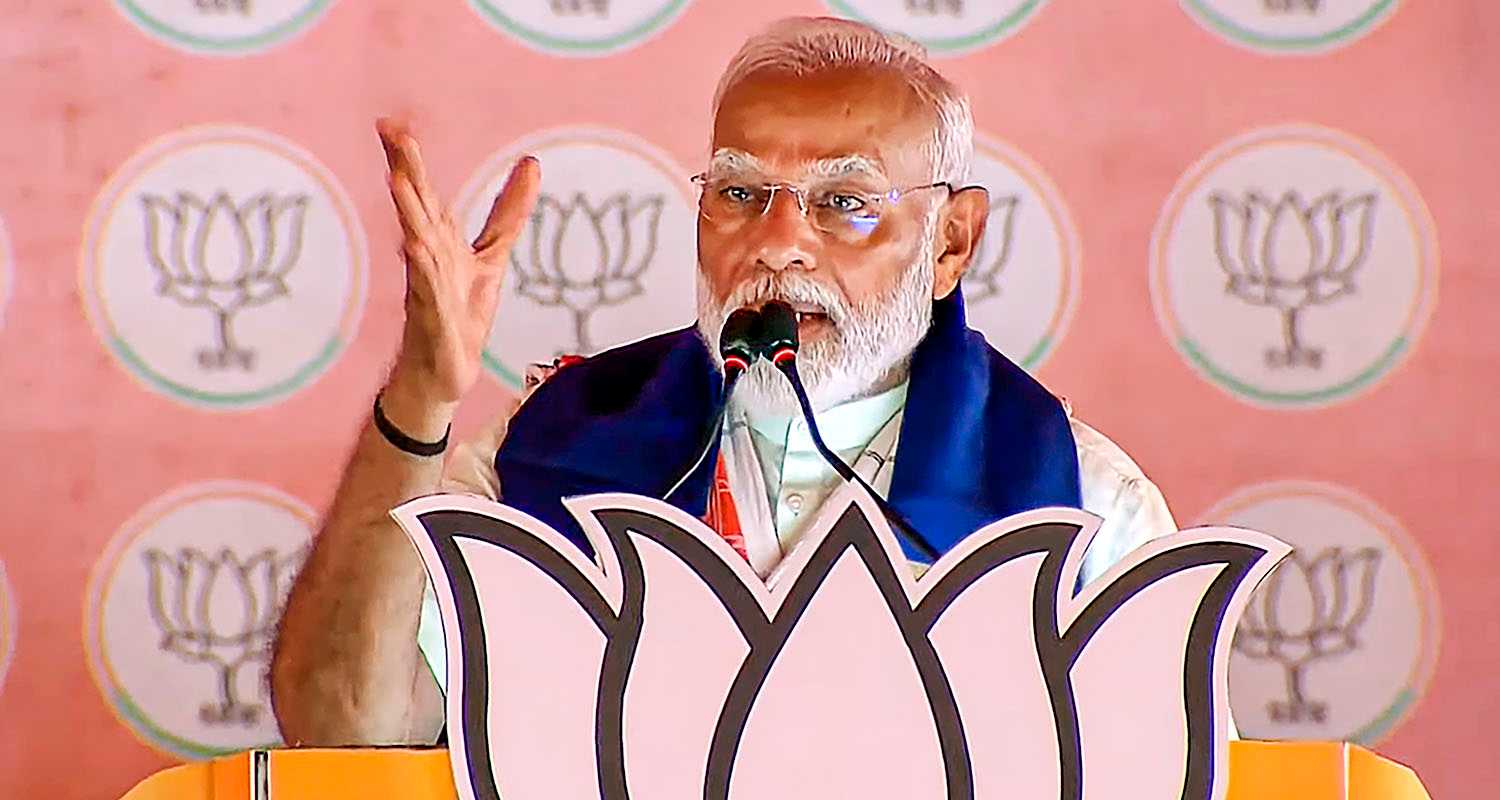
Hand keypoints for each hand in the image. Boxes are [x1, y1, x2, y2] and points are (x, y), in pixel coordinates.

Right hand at [377, 118, 540, 421]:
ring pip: (416, 244)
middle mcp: (427, 258)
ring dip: (407, 212)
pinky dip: (422, 269)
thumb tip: (531, 163)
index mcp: (439, 241)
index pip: (423, 193)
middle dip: (404, 170)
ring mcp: (427, 287)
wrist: (446, 371)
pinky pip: (427, 291)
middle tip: (390, 132)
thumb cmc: (461, 311)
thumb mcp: (492, 256)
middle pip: (415, 208)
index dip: (409, 159)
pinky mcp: (434, 318)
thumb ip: (508, 212)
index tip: (393, 124)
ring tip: (398, 179)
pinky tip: (416, 249)